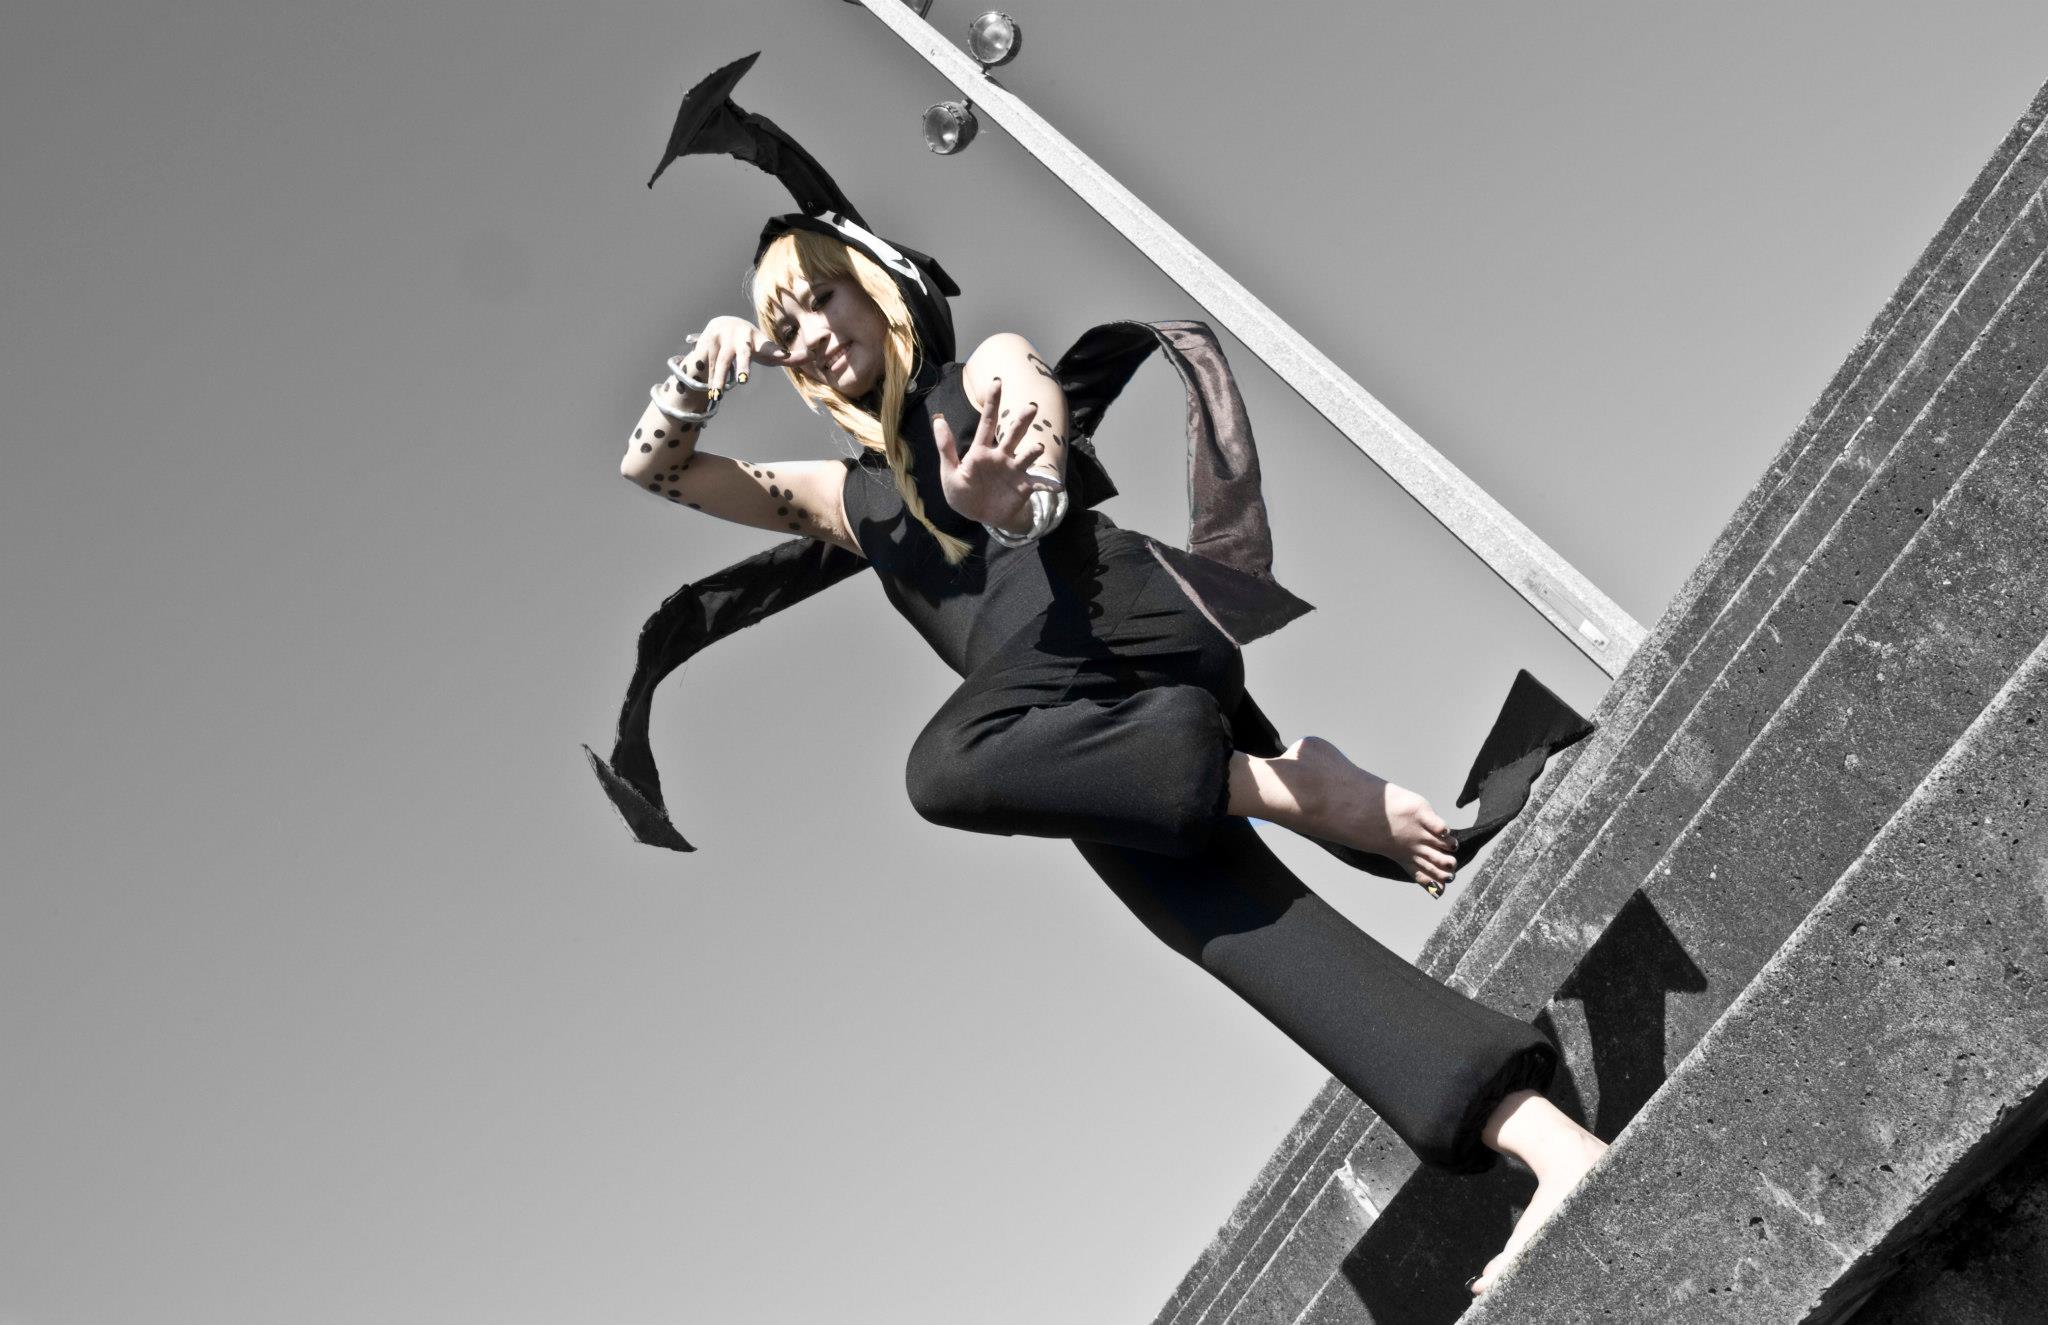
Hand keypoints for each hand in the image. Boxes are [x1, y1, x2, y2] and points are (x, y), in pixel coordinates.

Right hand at [679, 315, 812, 397]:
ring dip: (718, 379)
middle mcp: (740, 336)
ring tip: (717, 396)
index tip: (783, 356)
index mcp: (757, 339)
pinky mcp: (705, 341)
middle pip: (741, 353)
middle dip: (742, 366)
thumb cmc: (752, 343)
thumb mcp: (768, 349)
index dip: (775, 352)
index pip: (768, 346)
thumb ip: (789, 357)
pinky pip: (706, 363)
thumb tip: (813, 356)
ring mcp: (722, 337)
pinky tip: (707, 391)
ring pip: (721, 362)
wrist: (722, 323)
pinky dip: (707, 377)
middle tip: (744, 381)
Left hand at [932, 377, 1061, 528]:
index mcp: (982, 451)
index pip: (987, 422)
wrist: (979, 516)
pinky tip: (1057, 486)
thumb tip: (938, 420)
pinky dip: (1048, 484)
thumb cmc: (962, 493)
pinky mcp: (1023, 487)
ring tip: (1037, 448)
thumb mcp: (950, 473)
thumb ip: (946, 448)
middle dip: (1022, 421)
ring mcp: (1014, 470)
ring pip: (1026, 456)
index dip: (993, 402)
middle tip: (1031, 407)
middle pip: (1013, 434)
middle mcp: (1001, 456)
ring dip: (1033, 452)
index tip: (997, 381)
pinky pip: (1038, 483)